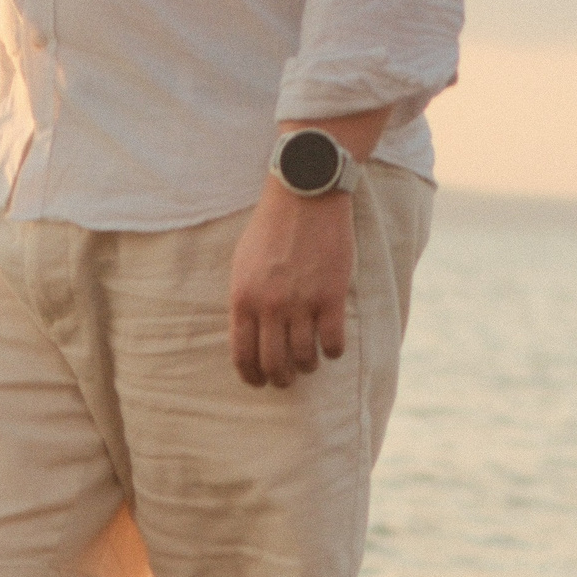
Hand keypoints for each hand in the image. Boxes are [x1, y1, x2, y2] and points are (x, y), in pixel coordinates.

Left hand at [229, 178, 353, 388]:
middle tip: (288, 378)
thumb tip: (246, 335)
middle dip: (281, 379)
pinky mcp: (331, 296)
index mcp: (242, 299)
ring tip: (311, 361)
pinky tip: (332, 347)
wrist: (304, 194)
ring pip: (304, 358)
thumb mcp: (242, 263)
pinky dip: (333, 352)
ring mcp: (301, 303)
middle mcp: (269, 306)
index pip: (242, 356)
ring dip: (308, 366)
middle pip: (274, 364)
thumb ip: (243, 300)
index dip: (252, 377)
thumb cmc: (271, 227)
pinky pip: (333, 343)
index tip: (260, 382)